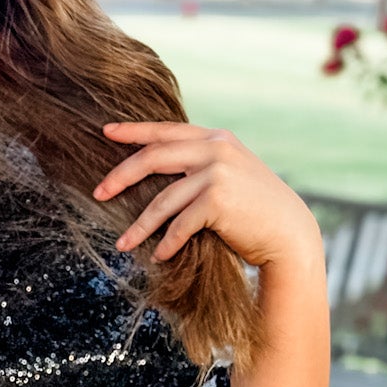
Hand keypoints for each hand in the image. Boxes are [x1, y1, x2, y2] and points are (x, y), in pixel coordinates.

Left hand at [93, 122, 320, 269]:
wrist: (288, 233)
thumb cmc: (254, 210)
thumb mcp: (231, 174)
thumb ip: (203, 164)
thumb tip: (163, 168)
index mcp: (216, 138)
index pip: (166, 130)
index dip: (134, 131)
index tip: (106, 132)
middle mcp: (215, 149)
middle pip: (153, 158)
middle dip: (120, 176)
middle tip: (98, 193)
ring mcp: (217, 173)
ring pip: (162, 200)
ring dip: (139, 226)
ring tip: (122, 243)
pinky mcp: (217, 200)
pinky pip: (179, 224)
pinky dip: (167, 243)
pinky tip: (159, 256)